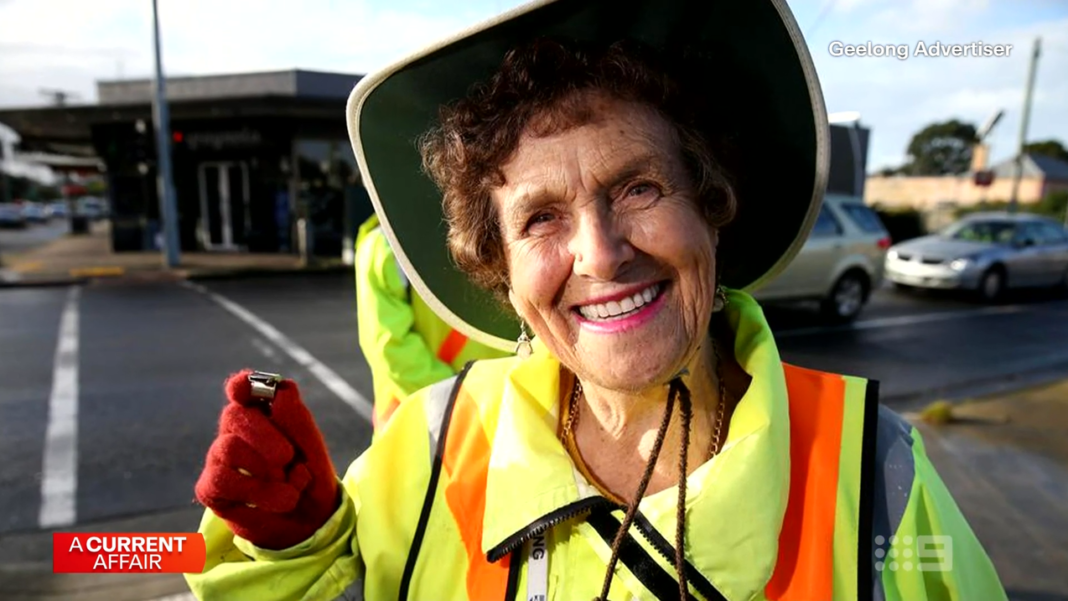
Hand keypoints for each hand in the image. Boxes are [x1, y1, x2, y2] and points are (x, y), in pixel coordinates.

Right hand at [195, 369, 338, 549]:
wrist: (308, 520)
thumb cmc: (308, 475)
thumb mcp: (312, 447)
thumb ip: (297, 419)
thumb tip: (282, 389)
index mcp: (261, 412)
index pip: (243, 388)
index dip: (243, 385)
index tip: (244, 387)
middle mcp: (235, 430)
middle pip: (235, 415)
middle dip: (264, 435)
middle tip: (287, 458)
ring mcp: (219, 457)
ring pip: (229, 448)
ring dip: (267, 472)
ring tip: (291, 491)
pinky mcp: (210, 487)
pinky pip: (221, 480)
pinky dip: (256, 493)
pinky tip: (275, 503)